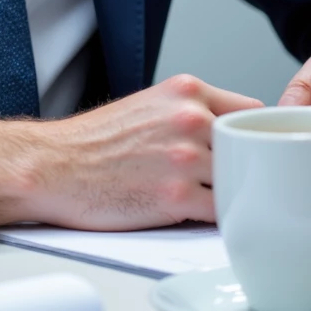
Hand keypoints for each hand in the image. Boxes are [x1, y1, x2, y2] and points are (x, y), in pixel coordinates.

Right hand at [0, 74, 263, 230]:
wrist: (53, 165)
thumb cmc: (95, 141)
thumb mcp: (149, 105)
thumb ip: (192, 112)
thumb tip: (234, 135)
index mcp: (186, 91)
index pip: (250, 112)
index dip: (256, 137)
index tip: (257, 153)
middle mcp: (190, 118)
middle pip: (251, 149)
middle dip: (247, 169)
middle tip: (245, 184)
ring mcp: (185, 158)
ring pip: (239, 181)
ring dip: (233, 196)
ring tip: (225, 205)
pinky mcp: (175, 197)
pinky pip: (221, 212)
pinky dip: (219, 219)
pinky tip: (207, 219)